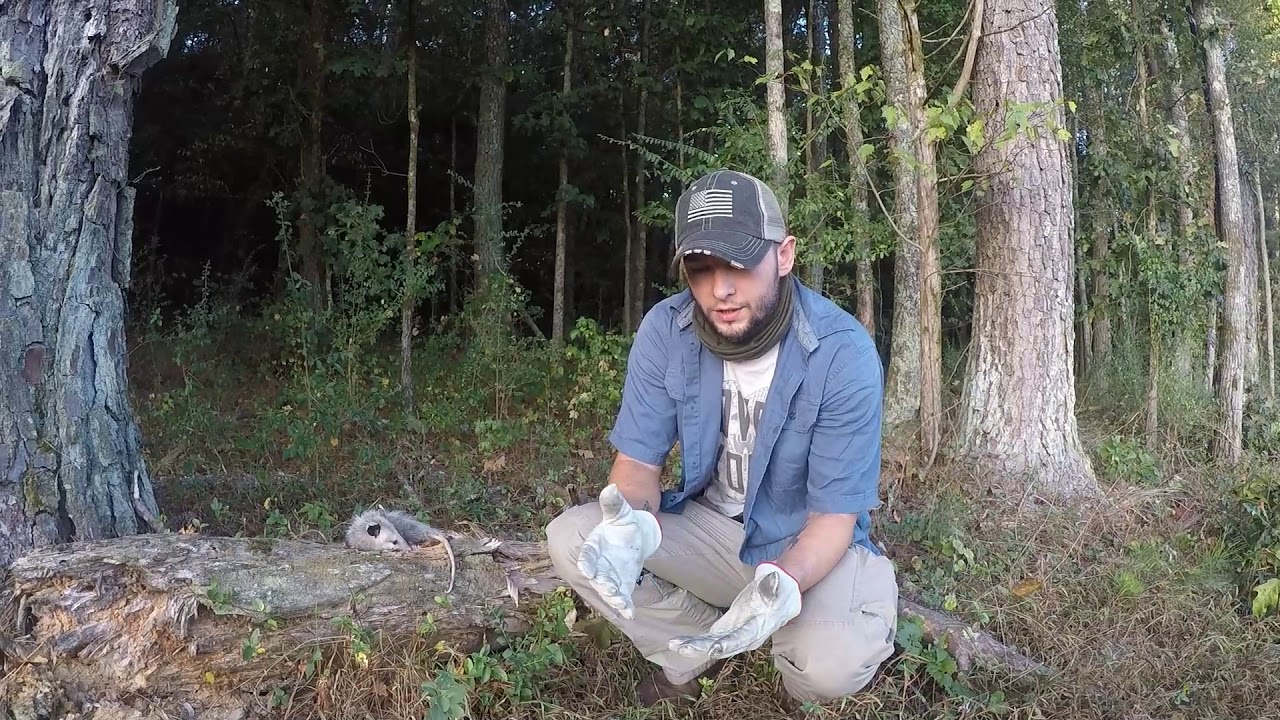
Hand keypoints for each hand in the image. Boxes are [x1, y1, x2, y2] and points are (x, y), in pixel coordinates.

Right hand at [576, 484, 661, 618]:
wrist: (634, 536)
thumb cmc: (622, 523)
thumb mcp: (620, 512)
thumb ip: (613, 504)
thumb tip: (611, 487)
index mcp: (593, 546)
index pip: (587, 555)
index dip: (586, 562)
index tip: (586, 569)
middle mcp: (598, 565)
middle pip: (597, 577)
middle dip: (602, 584)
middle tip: (608, 590)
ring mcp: (609, 578)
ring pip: (608, 590)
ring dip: (613, 598)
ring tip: (621, 604)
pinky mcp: (622, 586)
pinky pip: (622, 598)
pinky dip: (625, 607)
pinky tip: (631, 614)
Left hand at [667, 562, 800, 659]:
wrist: (782, 597)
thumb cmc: (780, 590)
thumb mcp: (777, 587)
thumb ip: (771, 586)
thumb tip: (771, 579)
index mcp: (758, 628)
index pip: (741, 638)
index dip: (726, 644)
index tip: (712, 648)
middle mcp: (746, 637)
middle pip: (722, 646)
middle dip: (702, 648)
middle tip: (681, 647)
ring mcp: (736, 635)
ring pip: (714, 645)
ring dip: (695, 646)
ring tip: (675, 645)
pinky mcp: (728, 629)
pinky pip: (711, 639)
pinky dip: (697, 642)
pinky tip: (681, 644)